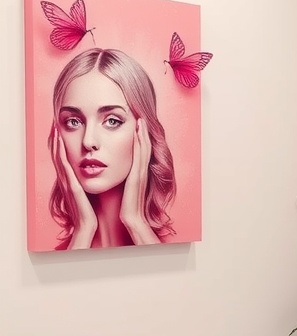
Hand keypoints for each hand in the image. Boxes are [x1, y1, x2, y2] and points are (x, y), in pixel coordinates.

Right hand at [52, 128, 96, 248]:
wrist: (88, 227)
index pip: (63, 158)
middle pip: (57, 154)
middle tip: (54, 122)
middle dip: (55, 138)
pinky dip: (60, 153)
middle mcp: (66, 180)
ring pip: (57, 157)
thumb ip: (85, 182)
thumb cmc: (89, 212)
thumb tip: (91, 172)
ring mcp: (67, 182)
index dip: (60, 144)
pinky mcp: (71, 186)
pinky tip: (60, 142)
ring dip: (55, 141)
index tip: (61, 128)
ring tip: (54, 126)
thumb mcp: (86, 193)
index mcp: (70, 180)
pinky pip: (63, 166)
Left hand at [120, 119, 159, 244]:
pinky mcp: (138, 177)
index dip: (139, 137)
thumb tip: (114, 171)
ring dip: (143, 133)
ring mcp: (141, 173)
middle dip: (143, 131)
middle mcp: (141, 171)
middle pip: (144, 146)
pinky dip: (140, 143)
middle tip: (140, 114)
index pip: (139, 151)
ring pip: (143, 148)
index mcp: (137, 174)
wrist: (130, 220)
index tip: (136, 124)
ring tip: (140, 119)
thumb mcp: (124, 189)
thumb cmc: (125, 207)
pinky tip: (137, 133)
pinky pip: (140, 156)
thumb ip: (122, 179)